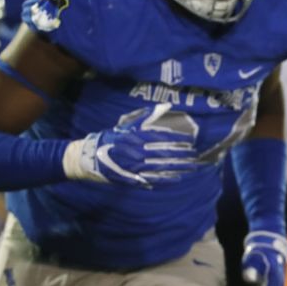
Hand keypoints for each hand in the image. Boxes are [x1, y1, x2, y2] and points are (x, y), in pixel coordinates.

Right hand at [64, 103, 199, 186]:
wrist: (90, 157)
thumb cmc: (112, 138)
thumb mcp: (128, 125)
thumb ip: (148, 116)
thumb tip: (167, 105)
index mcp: (136, 136)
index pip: (162, 138)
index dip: (178, 140)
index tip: (191, 141)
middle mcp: (137, 151)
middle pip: (165, 153)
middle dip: (182, 155)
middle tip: (196, 156)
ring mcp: (135, 166)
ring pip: (162, 167)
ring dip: (179, 168)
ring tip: (192, 167)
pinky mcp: (132, 177)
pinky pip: (153, 179)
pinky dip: (166, 180)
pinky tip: (178, 179)